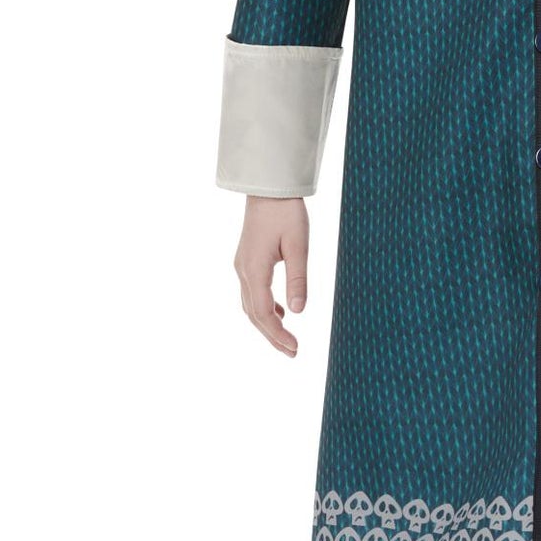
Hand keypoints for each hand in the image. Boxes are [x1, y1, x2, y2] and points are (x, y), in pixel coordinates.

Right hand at [234, 196, 309, 354]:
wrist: (267, 187)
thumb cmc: (286, 213)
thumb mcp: (298, 245)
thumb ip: (298, 279)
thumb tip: (299, 311)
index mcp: (254, 270)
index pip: (264, 313)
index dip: (278, 334)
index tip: (295, 348)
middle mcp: (243, 271)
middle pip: (254, 315)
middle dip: (272, 336)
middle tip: (292, 353)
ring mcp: (242, 266)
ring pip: (251, 306)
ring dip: (267, 325)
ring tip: (286, 341)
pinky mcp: (246, 261)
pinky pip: (252, 293)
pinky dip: (264, 308)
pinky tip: (281, 312)